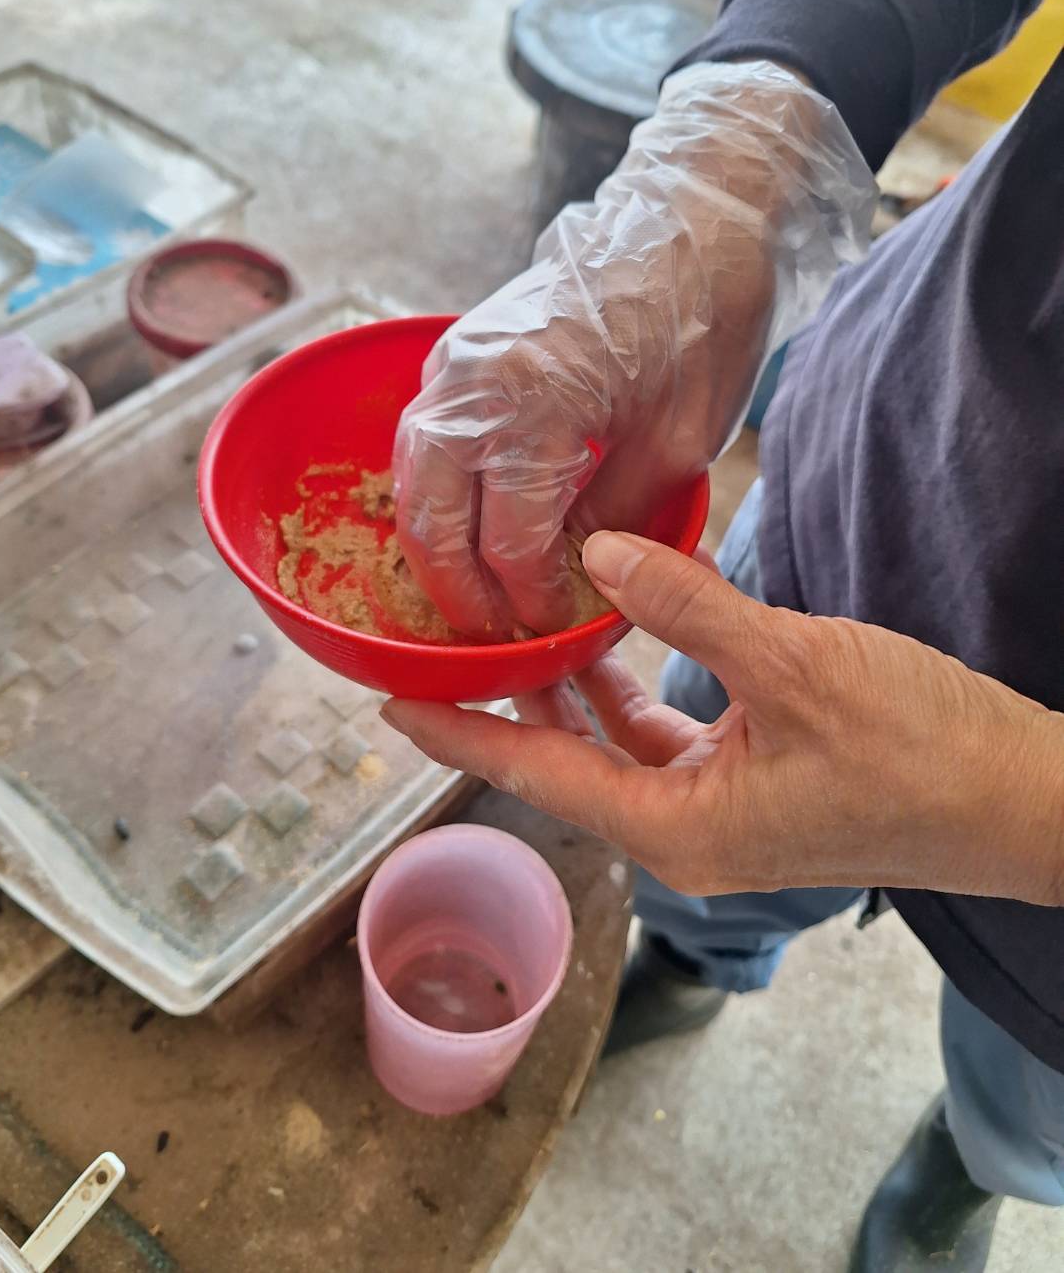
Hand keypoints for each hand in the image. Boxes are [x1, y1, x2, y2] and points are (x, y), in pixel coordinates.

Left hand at [383, 532, 1063, 905]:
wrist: (1019, 798)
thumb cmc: (918, 749)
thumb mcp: (795, 665)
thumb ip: (689, 607)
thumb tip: (597, 555)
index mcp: (678, 829)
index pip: (536, 775)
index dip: (459, 732)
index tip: (389, 700)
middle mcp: (685, 834)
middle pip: (565, 765)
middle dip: (507, 704)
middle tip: (447, 641)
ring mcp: (722, 814)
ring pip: (615, 747)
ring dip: (572, 688)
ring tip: (519, 620)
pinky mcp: (756, 785)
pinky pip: (666, 738)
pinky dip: (632, 687)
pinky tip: (615, 629)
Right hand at [392, 62, 874, 635]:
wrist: (690, 217)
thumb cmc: (702, 316)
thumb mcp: (679, 440)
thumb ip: (615, 516)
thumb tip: (578, 577)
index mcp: (534, 403)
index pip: (506, 541)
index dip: (524, 601)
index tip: (547, 633)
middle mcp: (474, 382)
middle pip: (432, 522)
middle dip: (459, 592)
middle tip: (492, 635)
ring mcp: (456, 361)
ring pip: (413, 484)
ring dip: (437, 547)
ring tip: (476, 594)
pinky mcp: (457, 350)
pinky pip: (425, 442)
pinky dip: (437, 495)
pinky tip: (470, 527)